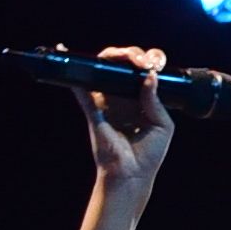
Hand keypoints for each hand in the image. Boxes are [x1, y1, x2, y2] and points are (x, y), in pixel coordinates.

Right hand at [78, 42, 181, 195]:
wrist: (132, 175)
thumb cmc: (149, 155)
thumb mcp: (162, 125)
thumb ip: (155, 100)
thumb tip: (150, 76)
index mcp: (139, 101)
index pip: (138, 73)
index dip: (145, 61)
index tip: (154, 62)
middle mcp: (121, 98)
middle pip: (120, 66)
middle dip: (131, 55)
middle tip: (141, 60)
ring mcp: (106, 102)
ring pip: (102, 71)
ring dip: (112, 57)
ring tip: (126, 56)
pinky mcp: (93, 110)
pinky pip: (81, 89)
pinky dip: (75, 73)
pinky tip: (67, 54)